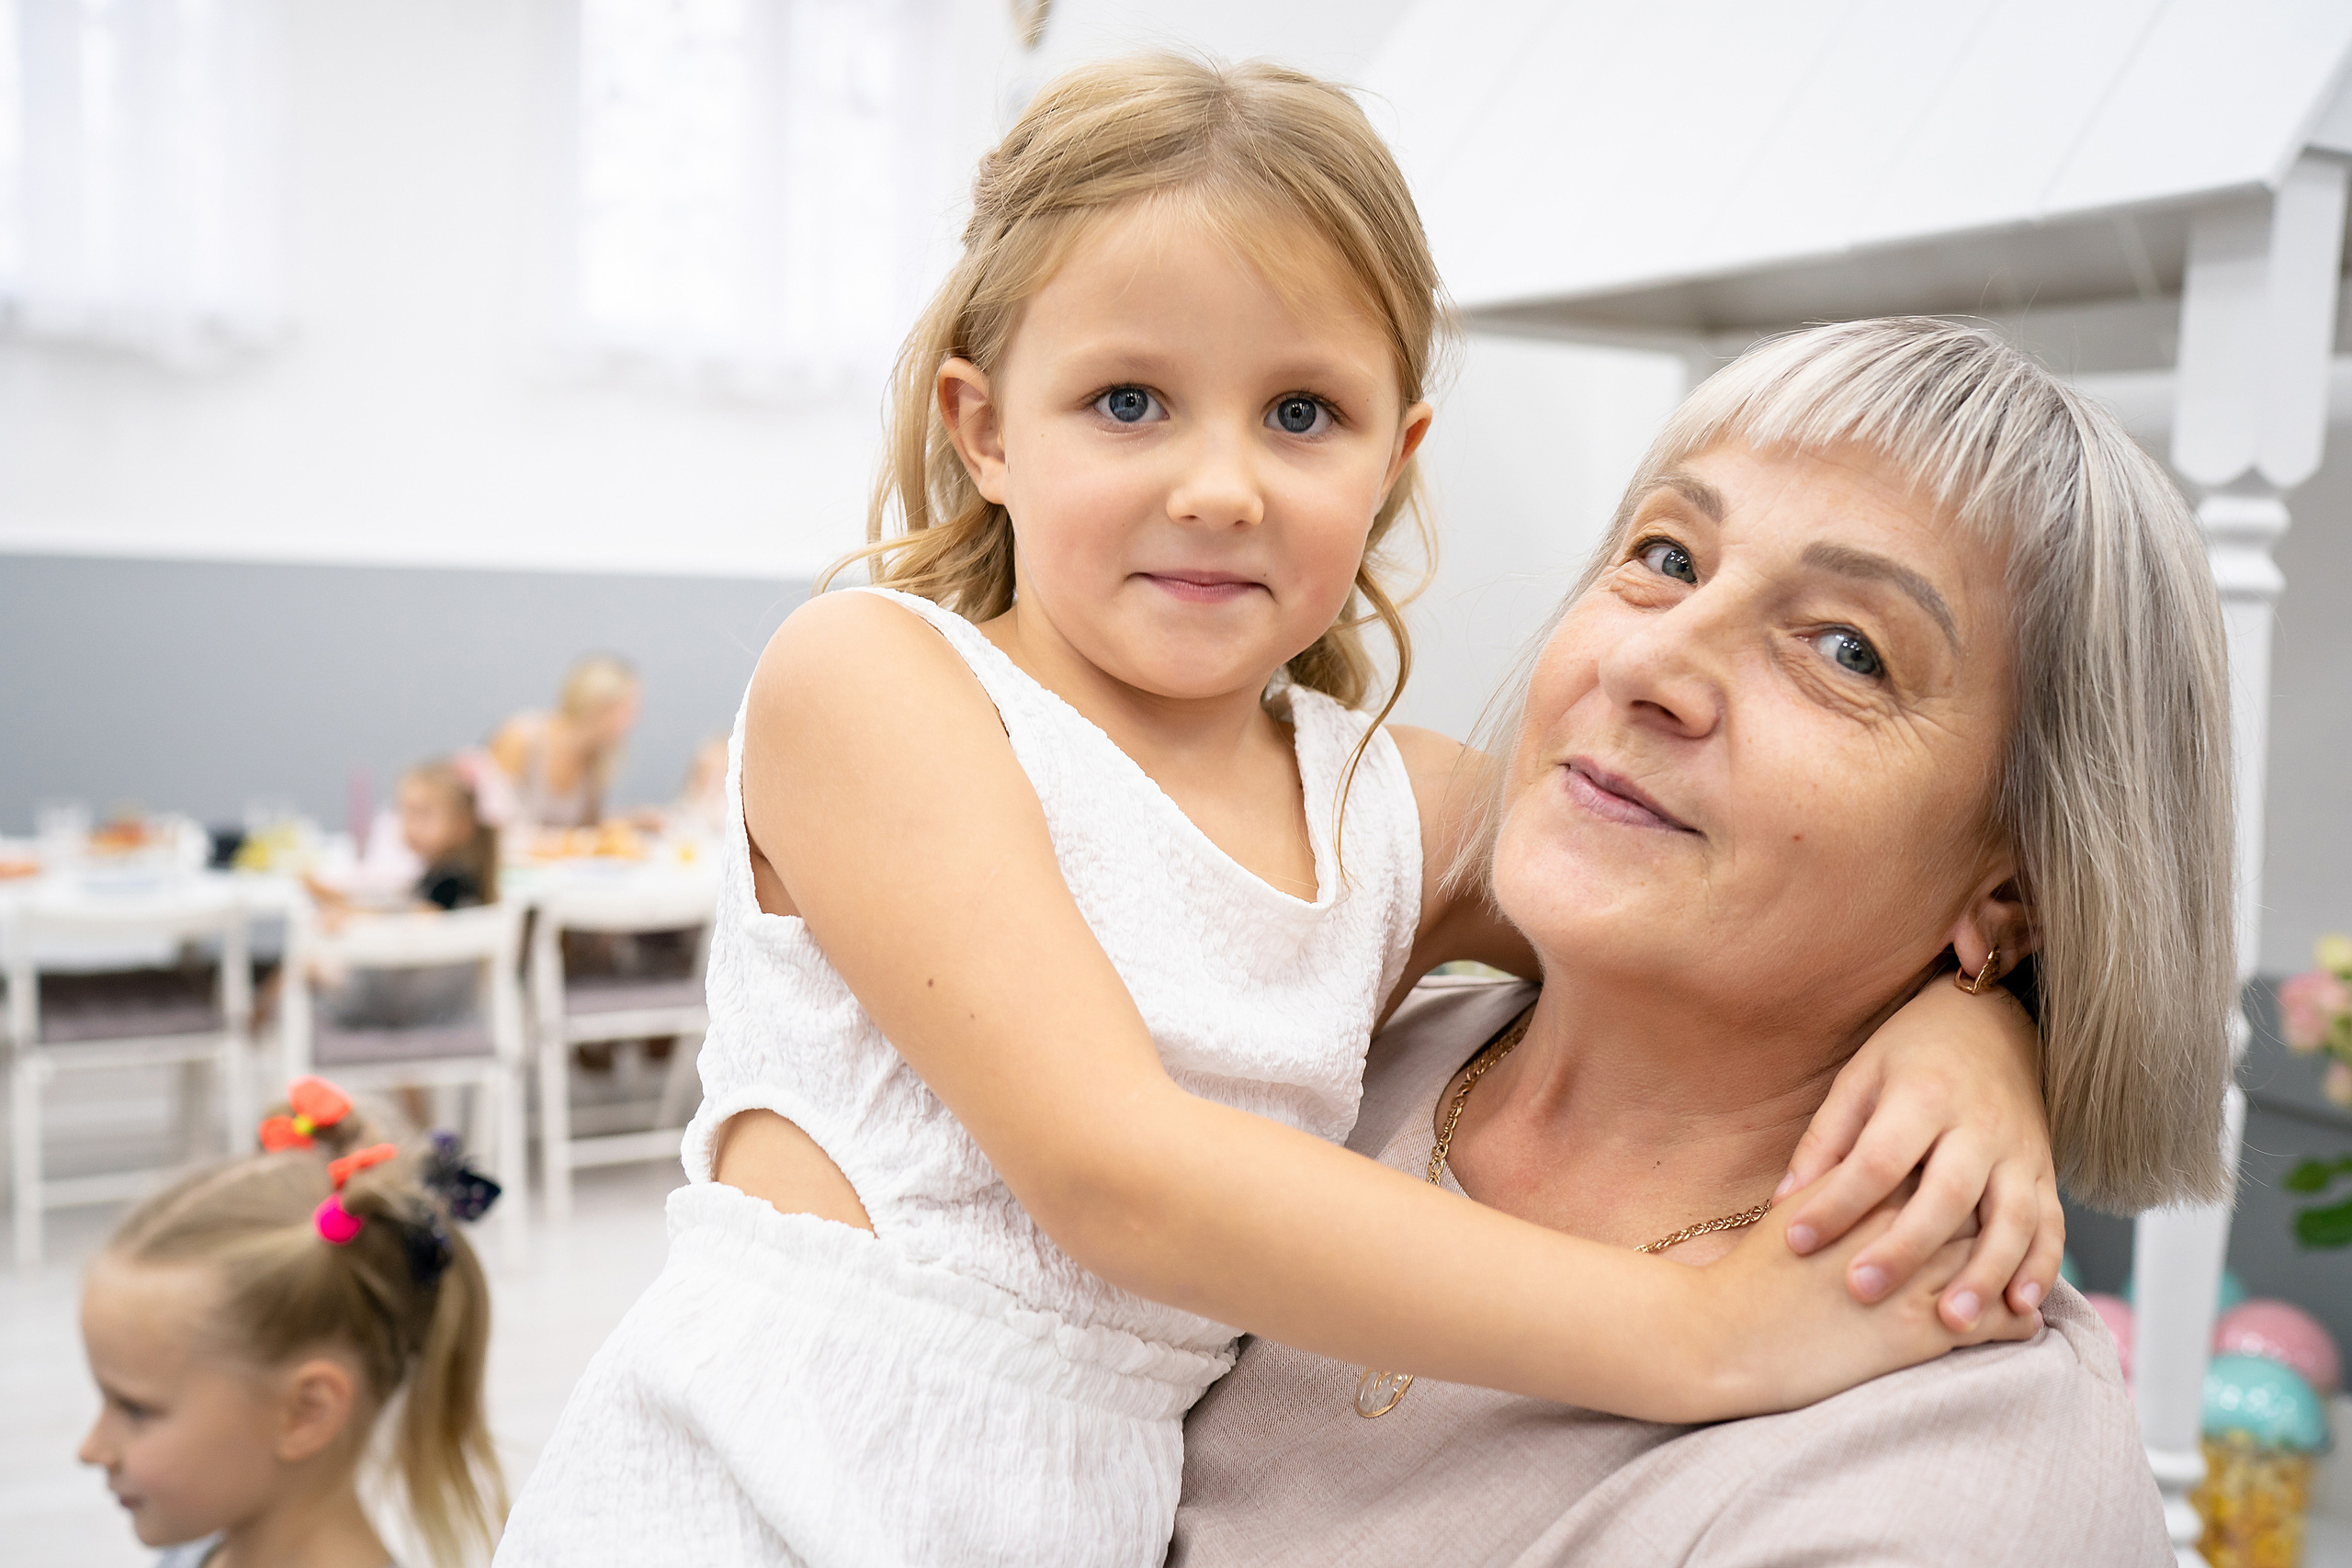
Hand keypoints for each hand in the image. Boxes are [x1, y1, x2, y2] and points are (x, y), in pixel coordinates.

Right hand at [1687, 1171, 2042, 1420]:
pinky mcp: (1917, 1330)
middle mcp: (1899, 1226)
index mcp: (1869, 1191)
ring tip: (2025, 1278)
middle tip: (2013, 1232)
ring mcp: (1914, 1278)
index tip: (1977, 1190)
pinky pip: (1992, 1322)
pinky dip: (2014, 1320)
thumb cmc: (1750, 1275)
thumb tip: (1862, 1172)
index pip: (1938, 1171)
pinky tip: (2021, 1322)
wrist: (1723, 1334)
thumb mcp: (1795, 1210)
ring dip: (2013, 1269)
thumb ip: (1833, 1182)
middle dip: (1999, 1218)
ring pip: (1993, 1260)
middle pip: (1975, 1208)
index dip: (1964, 1179)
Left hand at [1775, 981, 2061, 1329]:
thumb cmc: (1911, 1055)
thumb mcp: (1860, 1077)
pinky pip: (2052, 1224)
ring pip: (2010, 1219)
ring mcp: (2020, 1150)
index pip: (1877, 1158)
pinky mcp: (2046, 1171)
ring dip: (1984, 1275)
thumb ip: (1826, 1139)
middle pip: (1944, 1195)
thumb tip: (1783, 1202)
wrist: (1995, 1022)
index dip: (1835, 1202)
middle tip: (1861, 1293)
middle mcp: (1978, 1125)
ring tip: (1950, 1324)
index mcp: (1922, 1095)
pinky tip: (2020, 1310)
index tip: (1795, 1242)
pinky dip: (2040, 1268)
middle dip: (1904, 1249)